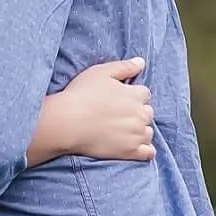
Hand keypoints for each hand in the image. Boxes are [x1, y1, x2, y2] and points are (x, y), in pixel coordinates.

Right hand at [37, 56, 155, 162]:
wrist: (67, 123)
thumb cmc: (81, 94)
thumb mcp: (102, 72)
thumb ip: (125, 66)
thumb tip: (142, 62)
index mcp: (136, 94)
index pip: (144, 94)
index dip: (132, 95)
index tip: (120, 99)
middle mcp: (141, 114)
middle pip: (147, 113)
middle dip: (137, 113)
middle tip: (118, 115)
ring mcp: (137, 134)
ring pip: (148, 131)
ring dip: (140, 130)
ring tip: (123, 131)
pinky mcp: (130, 152)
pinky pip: (148, 152)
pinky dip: (146, 150)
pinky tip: (136, 147)